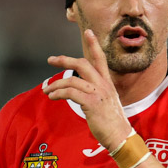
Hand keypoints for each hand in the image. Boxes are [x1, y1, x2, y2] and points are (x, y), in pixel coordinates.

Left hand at [45, 29, 131, 149]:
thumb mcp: (106, 103)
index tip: (88, 31)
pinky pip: (70, 92)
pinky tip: (52, 97)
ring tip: (47, 90)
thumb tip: (79, 91)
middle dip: (64, 60)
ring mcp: (97, 93)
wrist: (121, 136)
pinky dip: (58, 93)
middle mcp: (103, 84)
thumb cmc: (112, 123)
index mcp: (107, 83)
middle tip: (51, 60)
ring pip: (72, 79)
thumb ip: (95, 93)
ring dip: (55, 84)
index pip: (100, 58)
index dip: (94, 44)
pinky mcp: (91, 103)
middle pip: (82, 63)